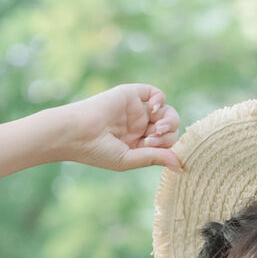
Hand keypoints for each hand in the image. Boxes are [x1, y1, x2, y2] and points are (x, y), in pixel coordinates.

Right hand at [60, 83, 183, 172]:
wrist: (76, 132)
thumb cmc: (98, 151)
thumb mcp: (129, 159)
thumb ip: (154, 158)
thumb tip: (180, 165)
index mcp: (138, 144)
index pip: (166, 144)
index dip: (167, 146)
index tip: (153, 149)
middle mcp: (139, 127)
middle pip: (169, 128)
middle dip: (168, 134)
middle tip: (154, 138)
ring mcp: (136, 110)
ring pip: (166, 111)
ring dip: (168, 120)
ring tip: (157, 127)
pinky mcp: (131, 95)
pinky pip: (154, 92)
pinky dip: (160, 99)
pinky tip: (153, 109)